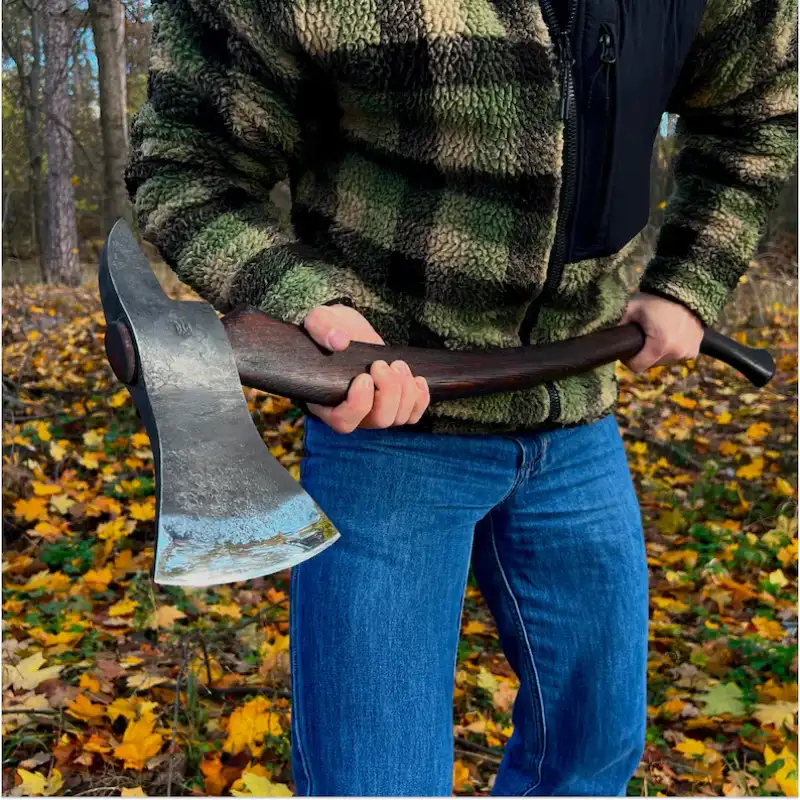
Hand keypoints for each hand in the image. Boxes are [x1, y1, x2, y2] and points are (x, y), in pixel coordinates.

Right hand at [302, 304, 429, 432]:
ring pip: (398, 418)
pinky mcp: (394, 404)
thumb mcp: (320, 320)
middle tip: (382, 364)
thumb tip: (338, 341)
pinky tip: (416, 378)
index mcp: (326, 402)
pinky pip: (413, 415)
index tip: (364, 376)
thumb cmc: (330, 329)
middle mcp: (352, 414)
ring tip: (398, 364)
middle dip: (388, 391)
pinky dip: (420, 398)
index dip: (358, 404)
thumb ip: (321, 329)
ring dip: (405, 391)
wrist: (348, 330)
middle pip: (378, 420)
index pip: (344, 421)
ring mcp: (374, 412)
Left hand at [620, 292, 702, 372]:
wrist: (685, 290)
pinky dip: (671, 350)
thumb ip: (619, 326)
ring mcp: (688, 352)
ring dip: (658, 353)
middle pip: (651, 364)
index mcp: (660, 345)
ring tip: (656, 334)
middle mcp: (676, 352)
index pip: (637, 367)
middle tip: (642, 337)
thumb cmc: (656, 299)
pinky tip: (670, 336)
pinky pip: (677, 356)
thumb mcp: (632, 310)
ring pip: (664, 361)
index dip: (628, 359)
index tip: (627, 349)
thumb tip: (608, 340)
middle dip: (644, 354)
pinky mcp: (695, 350)